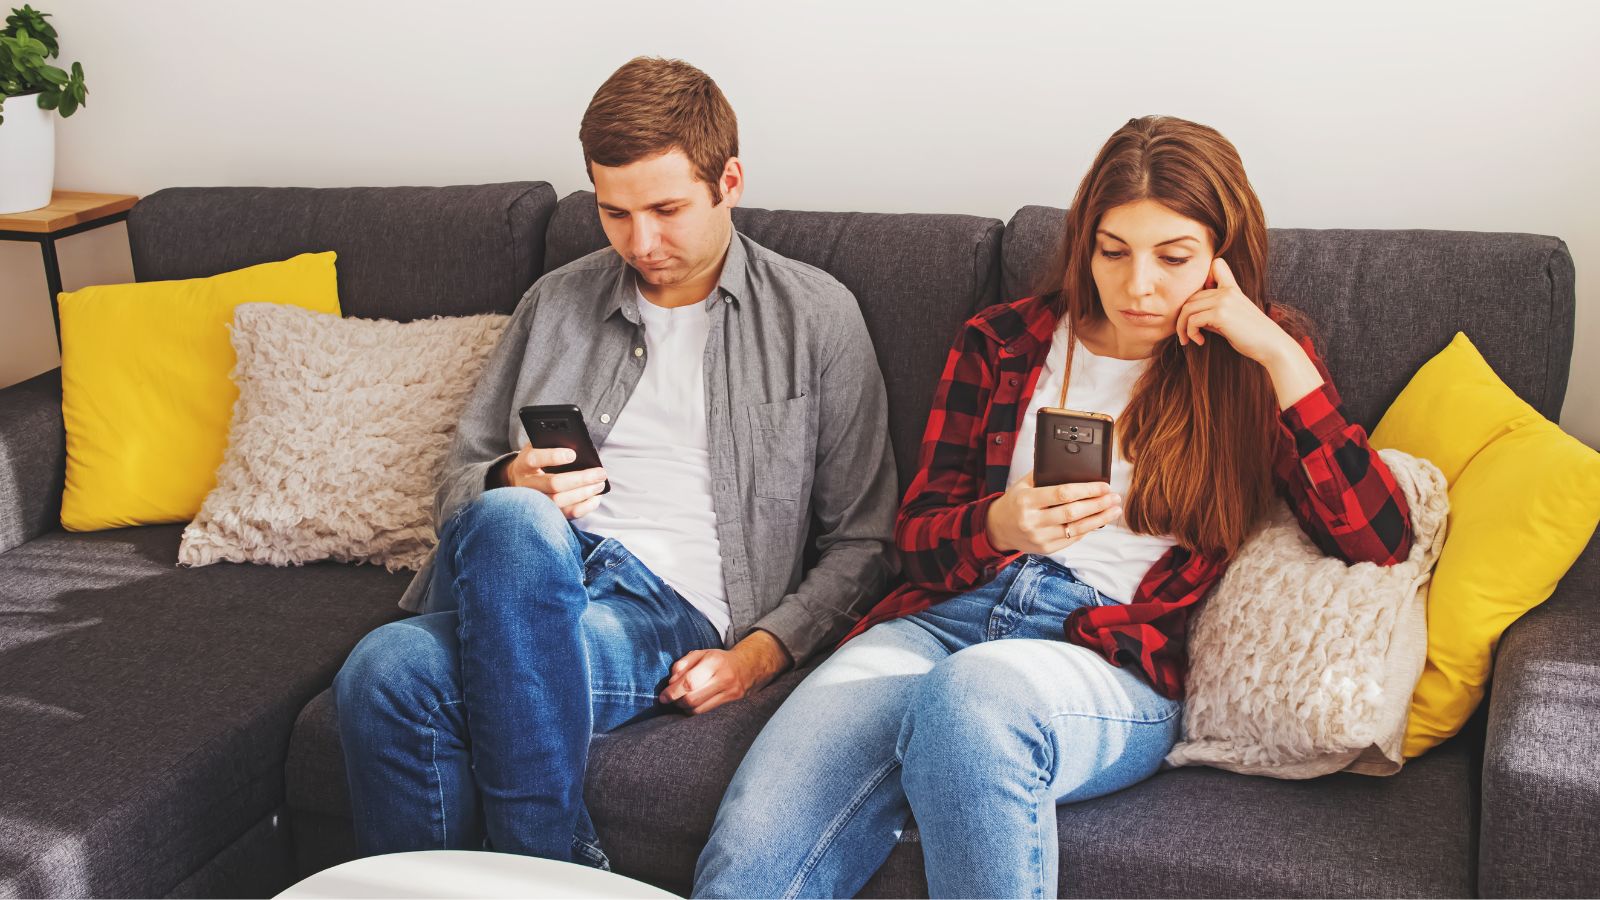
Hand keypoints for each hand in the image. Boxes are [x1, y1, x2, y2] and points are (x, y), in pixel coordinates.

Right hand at [501, 441, 607, 518]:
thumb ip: (552, 444)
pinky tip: (596, 498)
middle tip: (600, 473)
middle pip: (553, 484)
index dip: (553, 457)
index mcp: (524, 464)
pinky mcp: (546, 513)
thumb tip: (578, 445)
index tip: (573, 454)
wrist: (521, 480)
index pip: (535, 459)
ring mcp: (535, 501)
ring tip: (600, 484)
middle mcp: (526, 484)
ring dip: (584, 493)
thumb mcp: (538, 447)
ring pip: (559, 501)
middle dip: (580, 478)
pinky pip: (566, 514)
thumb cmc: (537, 459)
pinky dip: (584, 507)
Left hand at [659, 631, 790, 715]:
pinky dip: (694, 711)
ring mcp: (730, 693)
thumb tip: (671, 682)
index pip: (689, 682)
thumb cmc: (719, 660)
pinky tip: (691, 706)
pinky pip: (707, 713)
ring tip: (680, 702)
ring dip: (684, 708)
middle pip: (693, 698)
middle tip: (668, 700)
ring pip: (699, 709)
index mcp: (714, 661)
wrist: (748, 667)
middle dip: (676, 701)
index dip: (673, 692)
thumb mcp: (701, 654)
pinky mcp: (732, 703)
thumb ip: (683, 664)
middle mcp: (724, 678)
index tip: (663, 697)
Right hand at [984, 474, 1121, 555]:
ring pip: (1076, 528)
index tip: (1103, 486)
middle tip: (1114, 497)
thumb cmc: (1015, 502)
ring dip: (1100, 519)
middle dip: (1098, 504)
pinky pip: (1072, 539)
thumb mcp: (1023, 484)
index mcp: (1027, 500)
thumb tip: (1074, 466)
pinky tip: (1099, 521)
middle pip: (1073, 512)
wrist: (998, 528)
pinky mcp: (1046, 549)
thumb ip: (1045, 475)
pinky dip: (1088, 529)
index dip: (1087, 490)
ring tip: (1114, 510)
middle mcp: (1032, 520)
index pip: (1063, 494)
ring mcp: (1039, 537)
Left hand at [1175, 257, 1296, 363]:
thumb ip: (1213, 314)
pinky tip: (1200, 342)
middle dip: (1182, 317)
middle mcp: (1227, 291)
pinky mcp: (1221, 314)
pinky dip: (1190, 333)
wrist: (1272, 345)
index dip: (1203, 278)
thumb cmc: (1252, 336)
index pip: (1217, 265)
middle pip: (1191, 296)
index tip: (1201, 304)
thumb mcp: (1231, 320)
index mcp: (1233, 289)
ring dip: (1182, 327)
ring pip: (1187, 309)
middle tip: (1184, 335)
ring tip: (1187, 340)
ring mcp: (1224, 301)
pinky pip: (1192, 320)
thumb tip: (1191, 319)